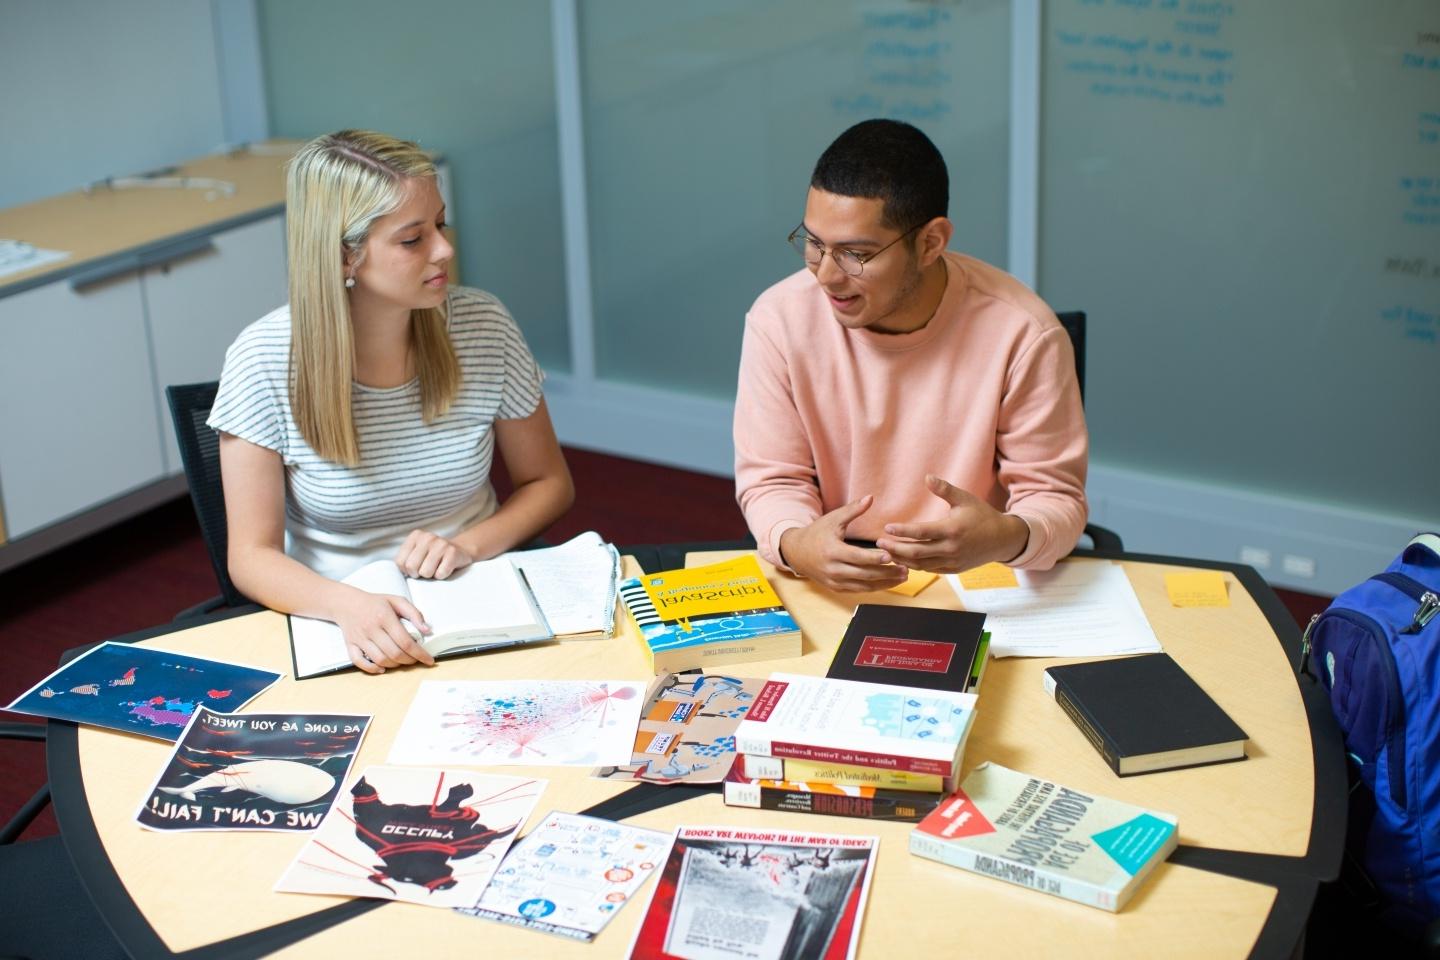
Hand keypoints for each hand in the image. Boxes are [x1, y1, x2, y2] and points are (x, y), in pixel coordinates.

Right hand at [332, 588, 435, 674]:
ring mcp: (359, 638)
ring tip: (402, 661)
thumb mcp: (397, 601)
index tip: (429, 660)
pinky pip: (359, 662)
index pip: (405, 641)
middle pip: (394, 653)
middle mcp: (371, 628)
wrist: (347, 603)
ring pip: (380, 660)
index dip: (419, 653)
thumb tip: (426, 630)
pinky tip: (382, 668)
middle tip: (416, 659)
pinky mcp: (350, 645)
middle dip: (409, 660)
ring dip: (395, 665)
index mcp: (384, 616)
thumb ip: (414, 614)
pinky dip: (371, 669)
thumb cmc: (375, 603)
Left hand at [395, 529, 473, 579]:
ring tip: (437, 567)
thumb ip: (405, 559)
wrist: (461, 551)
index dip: (407, 571)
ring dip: (431, 575)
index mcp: (415, 536)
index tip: (416, 567)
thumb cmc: (434, 556)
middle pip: (411, 567)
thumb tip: (395, 574)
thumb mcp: (417, 552)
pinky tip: (446, 567)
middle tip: (426, 569)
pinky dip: (443, 575)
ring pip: (426, 572)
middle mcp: (427, 537)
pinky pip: (440, 574)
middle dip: (418, 574)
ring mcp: (441, 544)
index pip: (400, 562)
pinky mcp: (453, 553)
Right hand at [778, 495, 909, 592]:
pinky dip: (875, 587)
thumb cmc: (817, 533)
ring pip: (864, 586)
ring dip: (884, 583)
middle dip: (886, 573)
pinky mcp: (837, 588)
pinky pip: (859, 590)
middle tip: (905, 569)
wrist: (797, 553)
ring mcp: (835, 581)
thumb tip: (870, 497)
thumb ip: (853, 510)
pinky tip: (888, 582)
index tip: (891, 556)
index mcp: (832, 551)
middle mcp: (833, 570)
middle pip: (864, 574)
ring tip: (902, 577)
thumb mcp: (833, 519)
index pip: (857, 557)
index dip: (875, 558)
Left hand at [875, 475, 1028, 573]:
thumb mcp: (965, 499)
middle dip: (895, 548)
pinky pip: (930, 570)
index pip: (921, 532)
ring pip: (921, 564)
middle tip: (879, 543)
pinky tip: (903, 560)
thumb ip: (944, 489)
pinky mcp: (953, 569)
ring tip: (886, 553)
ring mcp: (952, 561)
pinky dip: (915, 566)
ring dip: (902, 560)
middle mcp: (951, 548)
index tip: (887, 527)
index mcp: (952, 530)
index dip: (902, 531)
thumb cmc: (982, 515)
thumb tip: (927, 477)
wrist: (1002, 539)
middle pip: (916, 552)